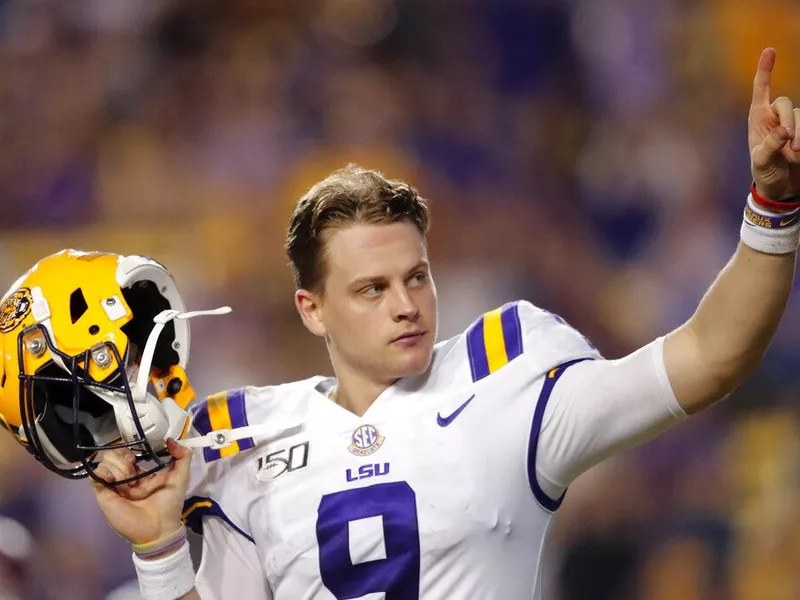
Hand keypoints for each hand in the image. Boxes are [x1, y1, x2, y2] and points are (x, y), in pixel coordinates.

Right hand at [90, 439, 191, 544]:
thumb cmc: (169, 503)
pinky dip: (104, 473)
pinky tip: (114, 481)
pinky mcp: (103, 494)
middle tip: (132, 470)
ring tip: (127, 482)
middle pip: (113, 454)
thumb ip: (182, 456)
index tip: (136, 455)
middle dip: (123, 458)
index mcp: (139, 473)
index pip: (127, 453)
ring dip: (117, 467)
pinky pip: (95, 475)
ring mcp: (112, 486)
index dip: (130, 450)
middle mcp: (123, 478)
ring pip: (105, 462)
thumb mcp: (180, 476)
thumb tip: (170, 439)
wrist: (159, 527)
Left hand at [749, 48, 799, 200]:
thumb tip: (785, 132)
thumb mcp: (761, 162)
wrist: (782, 189)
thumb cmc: (765, 174)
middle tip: (789, 142)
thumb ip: (770, 146)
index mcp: (758, 120)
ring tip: (796, 153)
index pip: (761, 90)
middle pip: (786, 103)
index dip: (765, 70)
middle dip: (789, 120)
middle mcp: (776, 118)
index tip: (770, 50)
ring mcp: (793, 124)